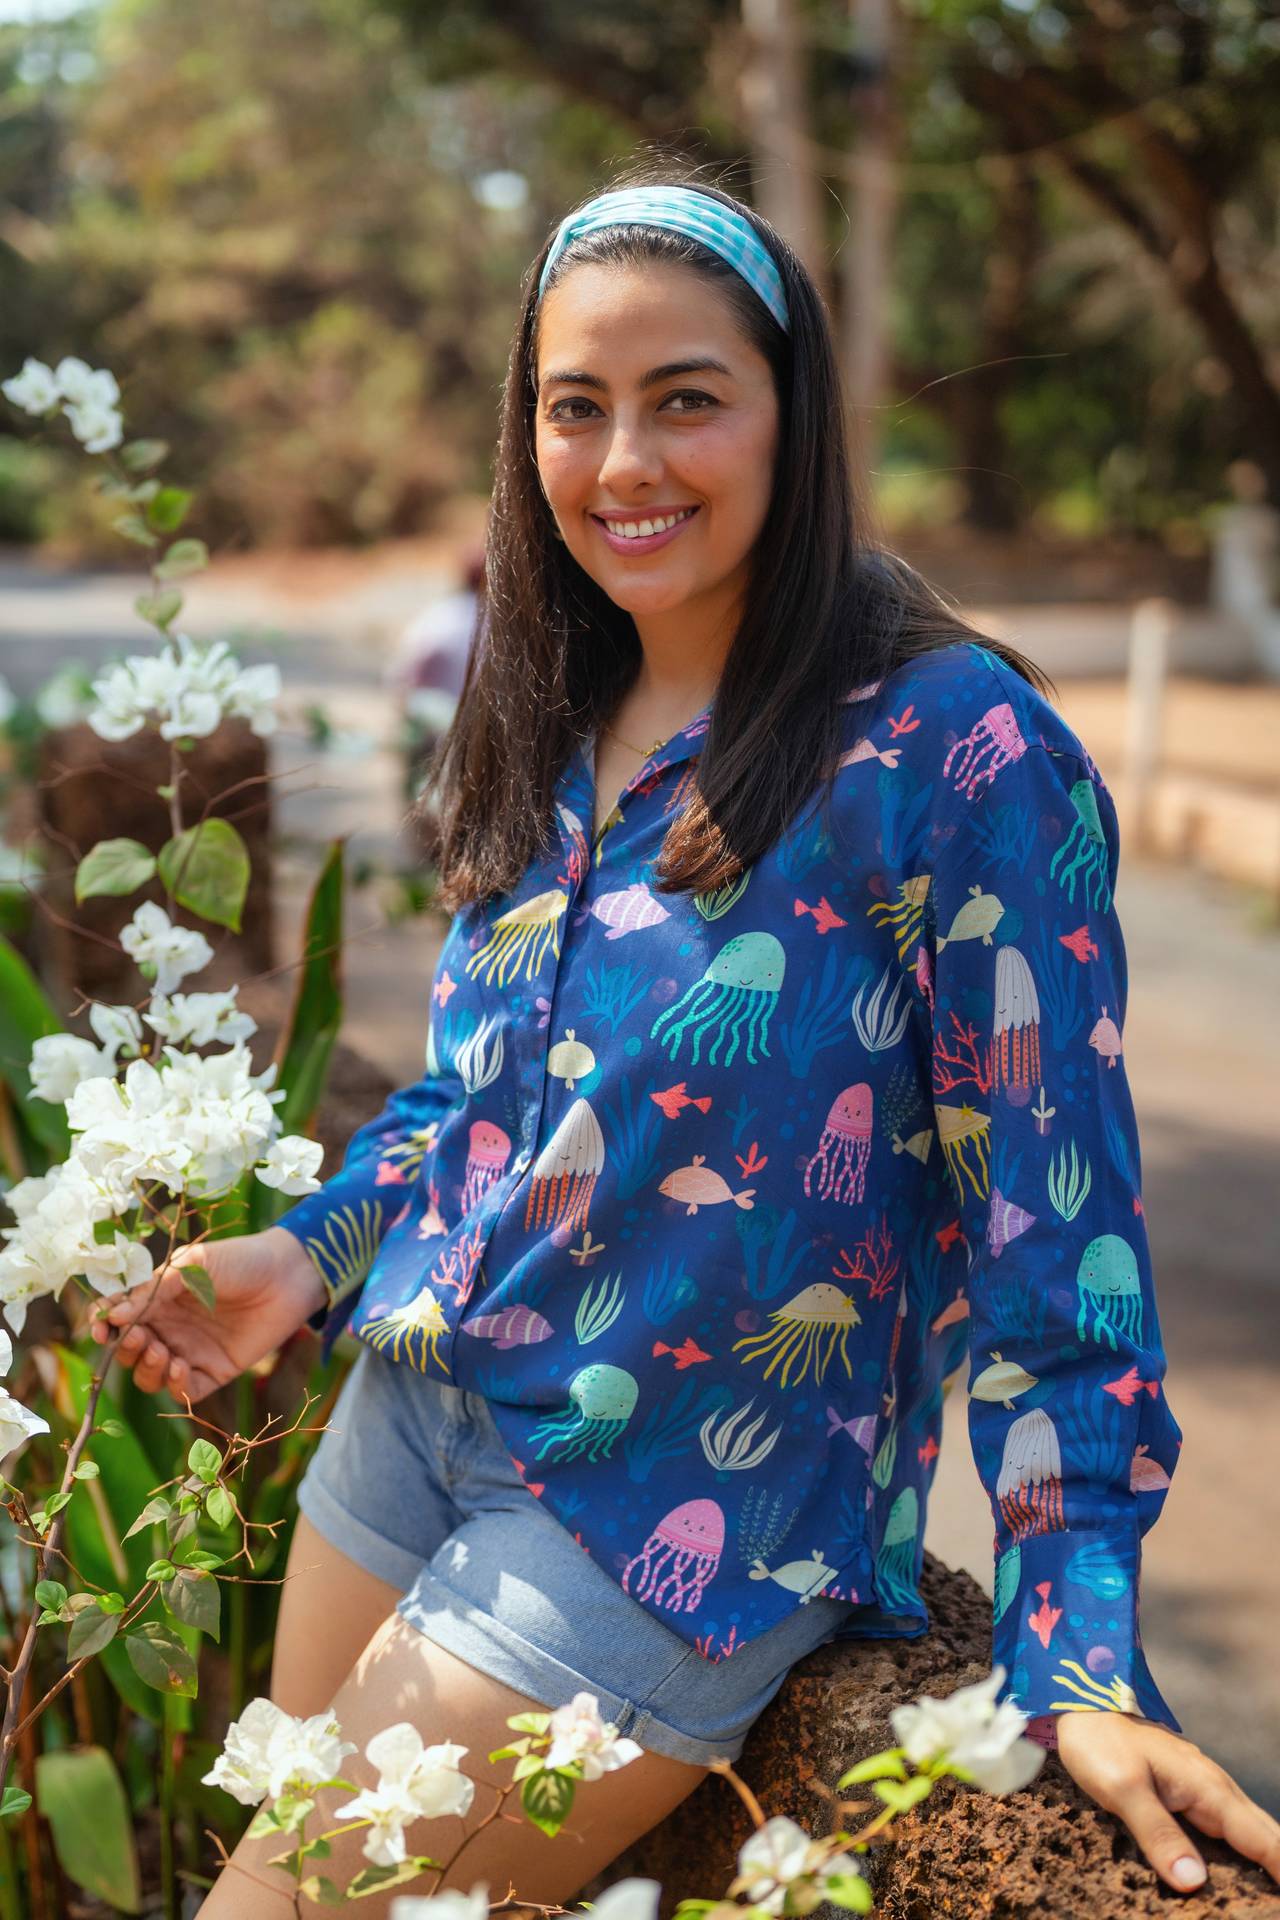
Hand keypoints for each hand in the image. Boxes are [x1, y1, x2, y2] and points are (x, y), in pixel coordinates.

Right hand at [89, 1227, 325, 1401]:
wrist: (288, 1275)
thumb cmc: (240, 1260)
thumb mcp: (193, 1265)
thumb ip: (155, 1289)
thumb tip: (113, 1315)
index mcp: (158, 1299)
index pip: (118, 1318)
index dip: (103, 1325)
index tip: (100, 1328)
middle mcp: (169, 1328)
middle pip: (129, 1351)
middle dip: (125, 1348)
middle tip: (139, 1336)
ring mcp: (190, 1351)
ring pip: (150, 1375)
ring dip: (145, 1369)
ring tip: (161, 1351)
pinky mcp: (214, 1372)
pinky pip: (184, 1391)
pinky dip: (173, 1385)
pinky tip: (179, 1367)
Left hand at [1056, 1709, 1279, 1893]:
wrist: (1083, 1706)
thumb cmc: (1101, 1742)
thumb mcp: (1122, 1789)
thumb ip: (1158, 1834)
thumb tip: (1194, 1883)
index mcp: (1209, 1790)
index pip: (1265, 1841)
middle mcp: (1215, 1791)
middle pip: (1265, 1839)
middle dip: (1278, 1874)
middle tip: (1272, 1909)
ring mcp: (1203, 1792)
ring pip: (1247, 1835)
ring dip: (1261, 1866)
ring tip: (1259, 1902)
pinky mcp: (1187, 1796)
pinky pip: (1224, 1832)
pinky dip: (1237, 1856)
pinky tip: (1228, 1879)